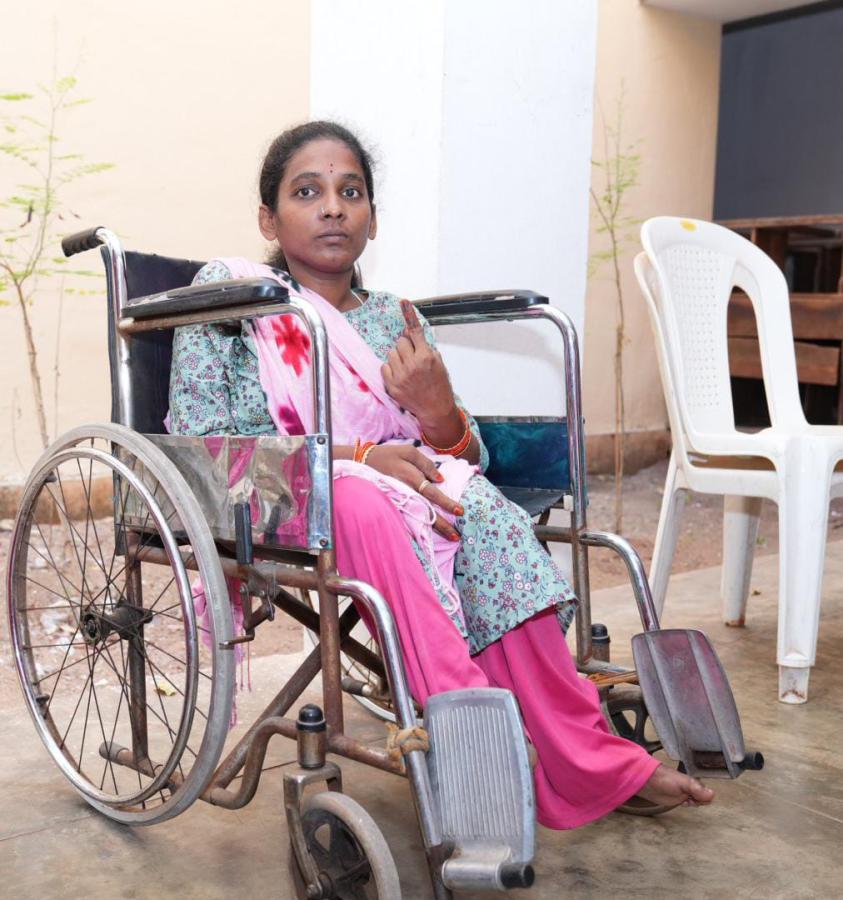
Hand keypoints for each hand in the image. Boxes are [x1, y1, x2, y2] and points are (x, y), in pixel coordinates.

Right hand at [364, 444, 463, 541]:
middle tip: (457, 536)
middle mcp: (404, 492)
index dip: (446, 502)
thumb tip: (440, 479)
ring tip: (449, 538)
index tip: (460, 511)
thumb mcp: (407, 451)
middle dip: (442, 525)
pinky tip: (428, 539)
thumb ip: (425, 464)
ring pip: (418, 519)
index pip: (431, 493)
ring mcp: (397, 502)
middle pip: (426, 512)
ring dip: (433, 531)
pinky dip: (417, 530)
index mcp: (409, 477)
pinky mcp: (391, 507)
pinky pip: (406, 521)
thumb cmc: (386, 455)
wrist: (359, 463)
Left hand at [382, 300, 454, 423]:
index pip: (415, 331)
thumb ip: (425, 347)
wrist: (435, 409)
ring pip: (391, 353)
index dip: (409, 315)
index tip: (403, 302)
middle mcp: (412, 365)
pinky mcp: (392, 386)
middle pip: (401, 341)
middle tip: (413, 357)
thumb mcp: (438, 363)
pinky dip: (391, 369)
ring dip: (398, 357)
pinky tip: (400, 376)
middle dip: (406, 346)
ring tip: (407, 368)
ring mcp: (401, 376)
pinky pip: (384, 367)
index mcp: (426, 357)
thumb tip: (410, 333)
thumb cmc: (439, 385)